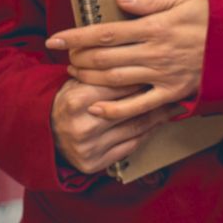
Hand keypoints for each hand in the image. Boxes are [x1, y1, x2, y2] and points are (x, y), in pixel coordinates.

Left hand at [47, 0, 208, 121]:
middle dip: (78, 57)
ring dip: (89, 78)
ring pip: (115, 80)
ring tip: (73, 73)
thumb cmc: (212, 16)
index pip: (106, 32)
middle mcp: (155, 52)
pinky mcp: (171, 93)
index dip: (76, 36)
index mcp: (156, 27)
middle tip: (64, 56)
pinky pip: (138, 106)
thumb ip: (151, 0)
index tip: (55, 39)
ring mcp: (163, 75)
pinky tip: (96, 108)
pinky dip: (114, 110)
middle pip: (105, 58)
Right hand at [51, 77, 185, 174]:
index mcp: (78, 100)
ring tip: (174, 104)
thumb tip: (142, 58)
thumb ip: (104, 72)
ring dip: (158, 115)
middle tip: (177, 86)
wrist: (45, 133)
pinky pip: (131, 145)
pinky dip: (147, 133)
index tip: (161, 70)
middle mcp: (83, 126)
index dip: (143, 75)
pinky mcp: (94, 163)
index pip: (121, 85)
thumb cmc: (69, 100)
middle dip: (156, 96)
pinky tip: (158, 122)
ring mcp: (89, 147)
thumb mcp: (80, 80)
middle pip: (132, 108)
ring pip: (136, 128)